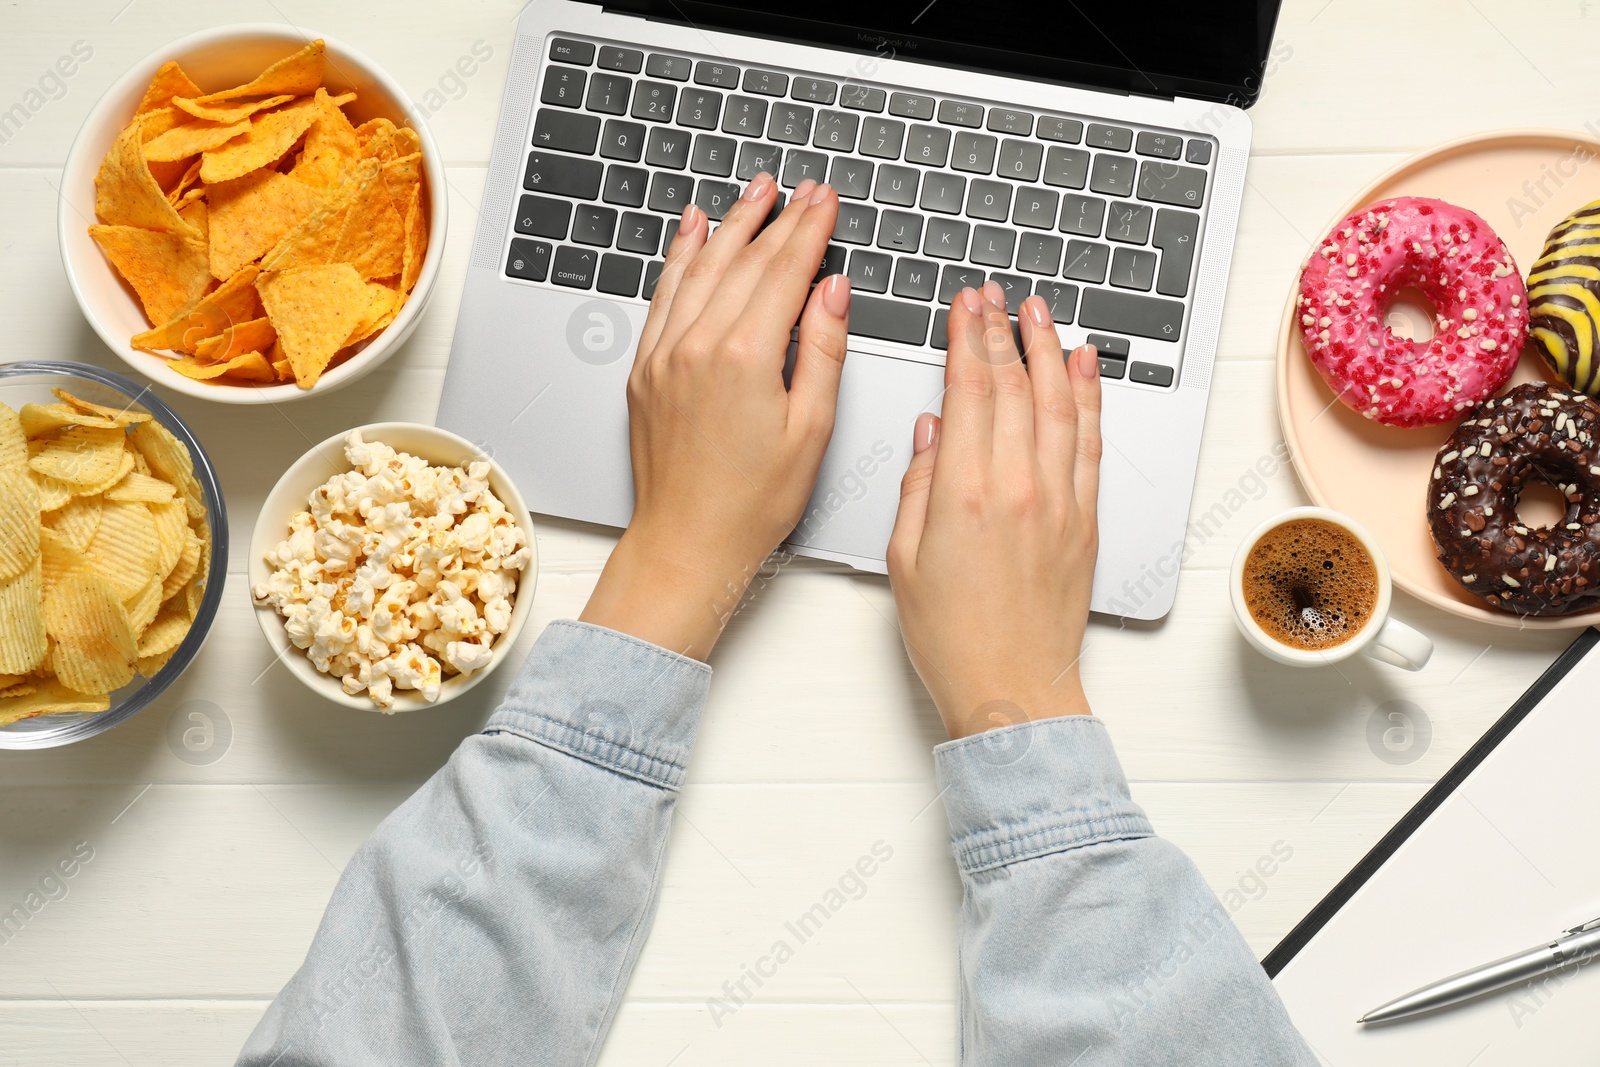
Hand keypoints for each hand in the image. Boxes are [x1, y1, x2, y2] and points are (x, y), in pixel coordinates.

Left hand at [580, 175, 848, 658]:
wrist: (687, 541)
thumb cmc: (751, 502)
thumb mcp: (811, 429)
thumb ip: (823, 350)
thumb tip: (832, 292)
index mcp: (745, 357)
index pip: (785, 272)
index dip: (810, 230)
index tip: (826, 201)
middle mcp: (698, 345)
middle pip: (745, 262)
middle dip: (779, 219)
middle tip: (803, 189)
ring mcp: (665, 354)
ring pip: (701, 268)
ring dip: (731, 224)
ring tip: (755, 191)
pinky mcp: (645, 368)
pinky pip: (663, 295)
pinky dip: (680, 257)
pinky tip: (692, 231)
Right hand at [887, 281, 1102, 738]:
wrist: (1013, 688)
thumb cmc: (953, 637)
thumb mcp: (904, 559)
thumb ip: (917, 486)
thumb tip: (931, 433)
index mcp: (964, 494)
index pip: (970, 392)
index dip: (968, 339)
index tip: (965, 307)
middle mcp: (1018, 488)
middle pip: (1014, 387)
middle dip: (1001, 332)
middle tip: (994, 296)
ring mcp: (1059, 501)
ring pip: (1059, 404)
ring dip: (1048, 350)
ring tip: (1039, 313)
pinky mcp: (1085, 519)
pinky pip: (1091, 442)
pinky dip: (1090, 397)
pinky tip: (1084, 367)